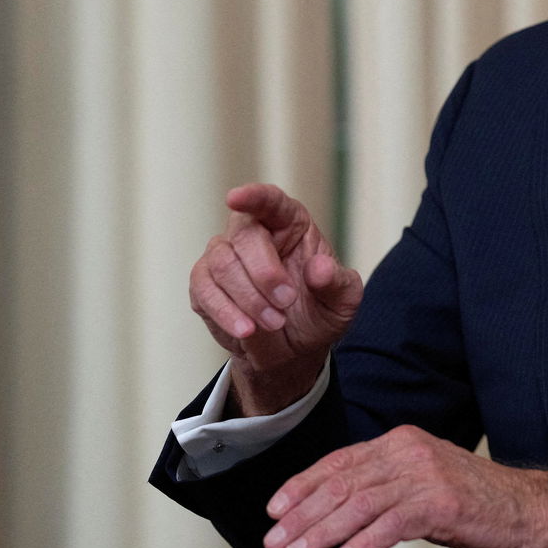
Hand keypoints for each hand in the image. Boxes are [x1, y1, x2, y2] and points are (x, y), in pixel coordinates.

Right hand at [188, 183, 362, 413]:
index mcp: (290, 224)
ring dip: (249, 298)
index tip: (236, 198)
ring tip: (274, 322)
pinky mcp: (205, 285)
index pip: (270, 201)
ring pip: (222, 263)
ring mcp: (225, 257)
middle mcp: (254, 233)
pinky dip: (226, 312)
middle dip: (265, 273)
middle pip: (245, 236)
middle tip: (287, 302)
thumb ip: (336, 282)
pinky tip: (246, 330)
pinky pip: (205, 290)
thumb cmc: (319, 313)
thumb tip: (320, 268)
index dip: (253, 197)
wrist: (294, 350)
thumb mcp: (342, 301)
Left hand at [262, 426, 547, 547]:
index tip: (275, 509)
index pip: (339, 461)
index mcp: (401, 441)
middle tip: (275, 539)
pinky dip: (364, 541)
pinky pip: (393, 523)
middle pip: (343, 483)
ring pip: (360, 503)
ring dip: (322, 531)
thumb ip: (382, 485)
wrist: (528, 508)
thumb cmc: (474, 501)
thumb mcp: (422, 482)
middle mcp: (410, 451)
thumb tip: (328, 510)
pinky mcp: (443, 502)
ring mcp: (427, 475)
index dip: (302, 485)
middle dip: (303, 514)